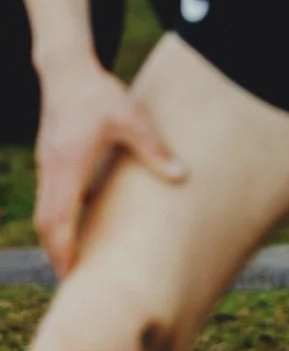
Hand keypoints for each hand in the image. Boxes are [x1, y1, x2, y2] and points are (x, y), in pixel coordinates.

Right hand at [35, 57, 185, 278]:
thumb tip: (181, 177)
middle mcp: (52, 170)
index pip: (59, 219)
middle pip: (46, 224)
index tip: (73, 276)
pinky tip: (81, 225)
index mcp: (69, 166)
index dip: (63, 250)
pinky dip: (60, 219)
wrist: (67, 69)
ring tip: (77, 263)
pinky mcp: (51, 160)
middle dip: (58, 253)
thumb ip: (155, 149)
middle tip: (75, 281)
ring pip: (45, 212)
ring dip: (58, 238)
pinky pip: (50, 198)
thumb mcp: (134, 119)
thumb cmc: (100, 94)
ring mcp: (48, 166)